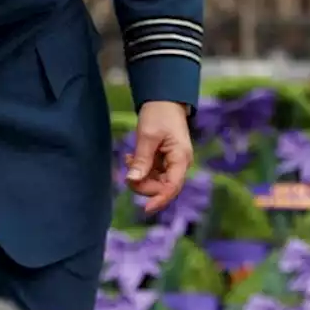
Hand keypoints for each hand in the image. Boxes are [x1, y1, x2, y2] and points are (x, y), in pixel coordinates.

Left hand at [125, 100, 193, 214]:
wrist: (163, 100)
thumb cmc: (159, 114)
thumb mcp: (147, 136)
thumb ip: (142, 159)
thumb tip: (133, 180)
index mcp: (181, 159)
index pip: (172, 187)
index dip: (159, 199)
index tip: (144, 209)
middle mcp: (179, 164)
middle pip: (162, 187)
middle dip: (143, 183)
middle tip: (128, 168)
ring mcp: (172, 163)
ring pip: (155, 182)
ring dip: (140, 176)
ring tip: (129, 158)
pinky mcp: (164, 161)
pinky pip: (152, 173)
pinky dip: (141, 169)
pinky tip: (132, 158)